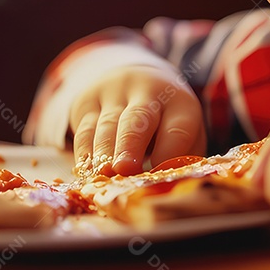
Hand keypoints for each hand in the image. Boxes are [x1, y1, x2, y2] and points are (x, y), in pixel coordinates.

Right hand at [70, 66, 206, 175]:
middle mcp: (148, 92)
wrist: (137, 80)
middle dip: (131, 144)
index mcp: (179, 103)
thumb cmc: (165, 122)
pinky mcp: (89, 102)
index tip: (160, 174)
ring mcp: (115, 94)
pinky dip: (84, 151)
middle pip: (139, 118)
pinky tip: (86, 171)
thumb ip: (180, 160)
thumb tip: (165, 189)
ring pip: (108, 123)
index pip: (178, 127)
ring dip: (104, 151)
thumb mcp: (185, 134)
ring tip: (103, 174)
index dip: (170, 151)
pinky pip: (85, 128)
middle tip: (125, 168)